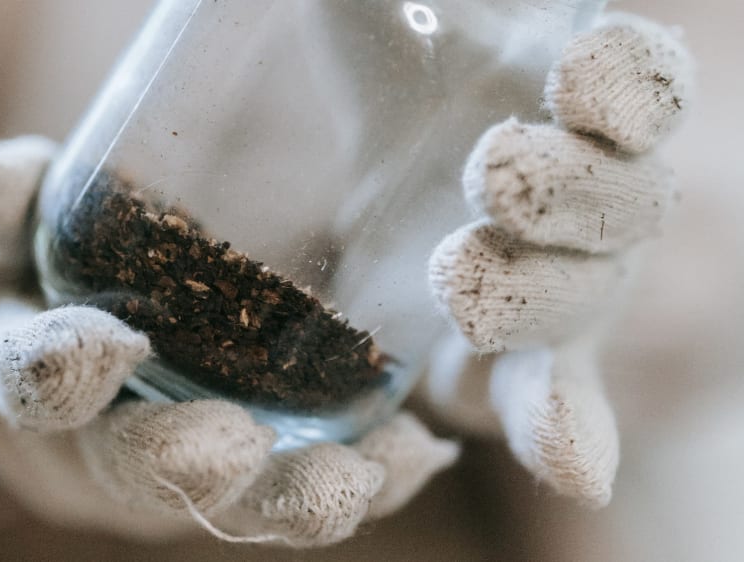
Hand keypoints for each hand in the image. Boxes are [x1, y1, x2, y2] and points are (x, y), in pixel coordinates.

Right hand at [0, 138, 456, 546]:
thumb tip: (7, 184)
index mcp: (15, 383)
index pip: (32, 385)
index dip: (66, 369)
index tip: (108, 344)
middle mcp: (89, 447)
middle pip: (141, 470)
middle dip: (194, 465)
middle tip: (243, 452)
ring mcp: (159, 464)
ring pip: (229, 497)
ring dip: (296, 493)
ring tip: (368, 475)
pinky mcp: (219, 459)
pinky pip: (286, 478)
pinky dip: (356, 472)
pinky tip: (415, 453)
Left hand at [425, 13, 692, 505]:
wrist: (387, 173)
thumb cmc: (394, 71)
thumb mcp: (381, 11)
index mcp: (582, 97)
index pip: (635, 83)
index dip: (623, 82)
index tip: (575, 76)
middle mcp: (595, 188)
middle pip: (618, 201)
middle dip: (567, 192)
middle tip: (494, 175)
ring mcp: (567, 277)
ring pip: (584, 299)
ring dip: (542, 295)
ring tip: (468, 281)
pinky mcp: (516, 352)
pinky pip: (554, 396)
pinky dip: (568, 429)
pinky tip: (572, 466)